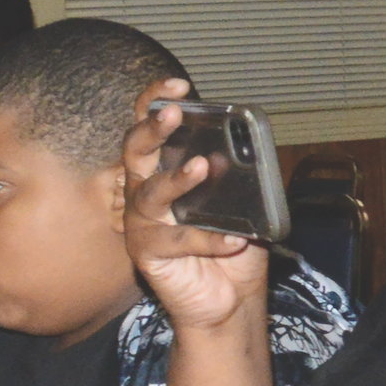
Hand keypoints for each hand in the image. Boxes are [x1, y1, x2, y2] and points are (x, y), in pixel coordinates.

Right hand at [122, 78, 269, 336]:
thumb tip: (250, 149)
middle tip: (173, 116)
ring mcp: (143, 222)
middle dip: (152, 129)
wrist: (232, 298)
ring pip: (149, 193)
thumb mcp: (246, 202)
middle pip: (135, 150)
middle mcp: (146, 189)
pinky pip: (176, 241)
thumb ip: (244, 175)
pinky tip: (234, 239)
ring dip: (176, 178)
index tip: (178, 87)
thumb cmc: (232, 244)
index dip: (156, 101)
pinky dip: (207, 239)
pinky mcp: (147, 254)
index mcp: (165, 167)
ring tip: (202, 168)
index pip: (149, 124)